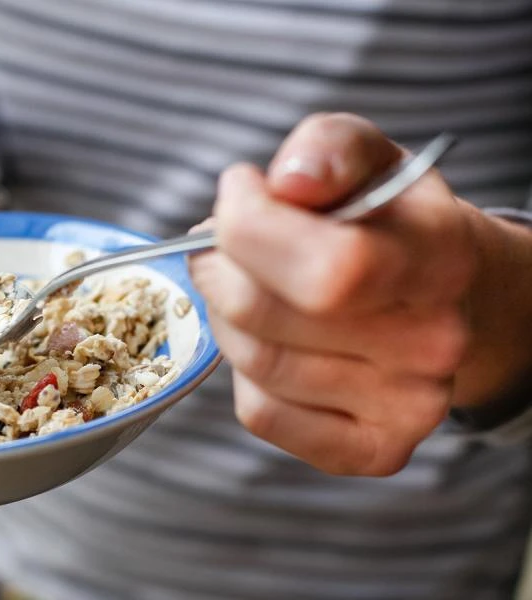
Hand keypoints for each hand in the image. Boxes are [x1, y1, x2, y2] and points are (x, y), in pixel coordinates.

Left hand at [190, 113, 531, 475]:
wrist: (444, 295)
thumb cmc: (387, 222)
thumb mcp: (367, 158)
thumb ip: (328, 148)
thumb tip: (288, 182)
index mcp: (438, 259)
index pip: (327, 267)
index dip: (249, 226)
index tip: (237, 192)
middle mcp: (432, 343)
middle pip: (263, 313)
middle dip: (218, 266)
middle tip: (219, 245)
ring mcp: (407, 408)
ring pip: (254, 362)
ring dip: (224, 315)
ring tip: (246, 285)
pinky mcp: (372, 451)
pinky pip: (260, 412)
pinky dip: (242, 373)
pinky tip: (268, 338)